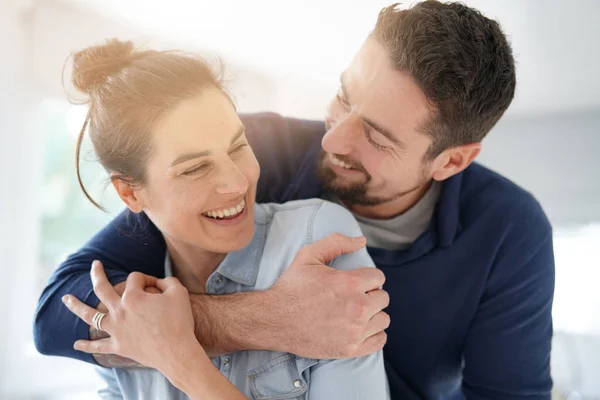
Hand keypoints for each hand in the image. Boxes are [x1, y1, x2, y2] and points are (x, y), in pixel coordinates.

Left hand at [62, 261, 202, 371]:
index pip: (136, 279)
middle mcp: (119, 311)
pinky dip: (87, 345)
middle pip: (102, 289)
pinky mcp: (119, 346)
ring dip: (77, 306)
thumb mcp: (179, 292)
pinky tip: (76, 344)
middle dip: (97, 274)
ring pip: (91, 316)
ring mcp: (116, 330)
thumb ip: (167, 281)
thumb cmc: (180, 321)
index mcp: (133, 296)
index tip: (158, 286)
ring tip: (66, 299)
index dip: (148, 279)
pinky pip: (99, 346)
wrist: (177, 352)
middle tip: (94, 265)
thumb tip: (158, 282)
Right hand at [266, 233, 389, 357]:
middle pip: (383, 298)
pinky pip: (379, 340)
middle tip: (354, 297)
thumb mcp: (309, 256)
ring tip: (356, 313)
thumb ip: (337, 243)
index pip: (379, 278)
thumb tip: (361, 241)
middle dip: (370, 295)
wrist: (274, 320)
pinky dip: (374, 334)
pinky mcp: (351, 349)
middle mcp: (357, 307)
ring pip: (383, 319)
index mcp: (350, 283)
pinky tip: (360, 328)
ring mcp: (355, 331)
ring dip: (373, 314)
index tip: (355, 283)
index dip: (367, 278)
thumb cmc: (291, 287)